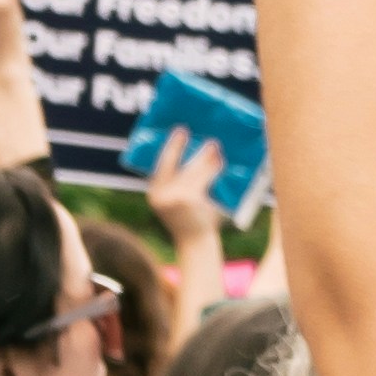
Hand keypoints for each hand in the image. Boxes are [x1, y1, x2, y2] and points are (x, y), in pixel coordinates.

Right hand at [143, 125, 227, 248]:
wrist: (196, 245)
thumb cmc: (192, 222)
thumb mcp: (180, 202)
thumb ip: (181, 184)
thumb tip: (200, 155)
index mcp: (155, 194)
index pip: (160, 165)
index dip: (170, 147)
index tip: (179, 131)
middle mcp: (160, 194)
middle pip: (172, 163)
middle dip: (180, 146)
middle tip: (190, 131)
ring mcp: (173, 197)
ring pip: (190, 170)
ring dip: (204, 156)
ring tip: (214, 145)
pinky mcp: (188, 199)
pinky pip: (203, 179)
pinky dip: (213, 169)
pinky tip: (221, 162)